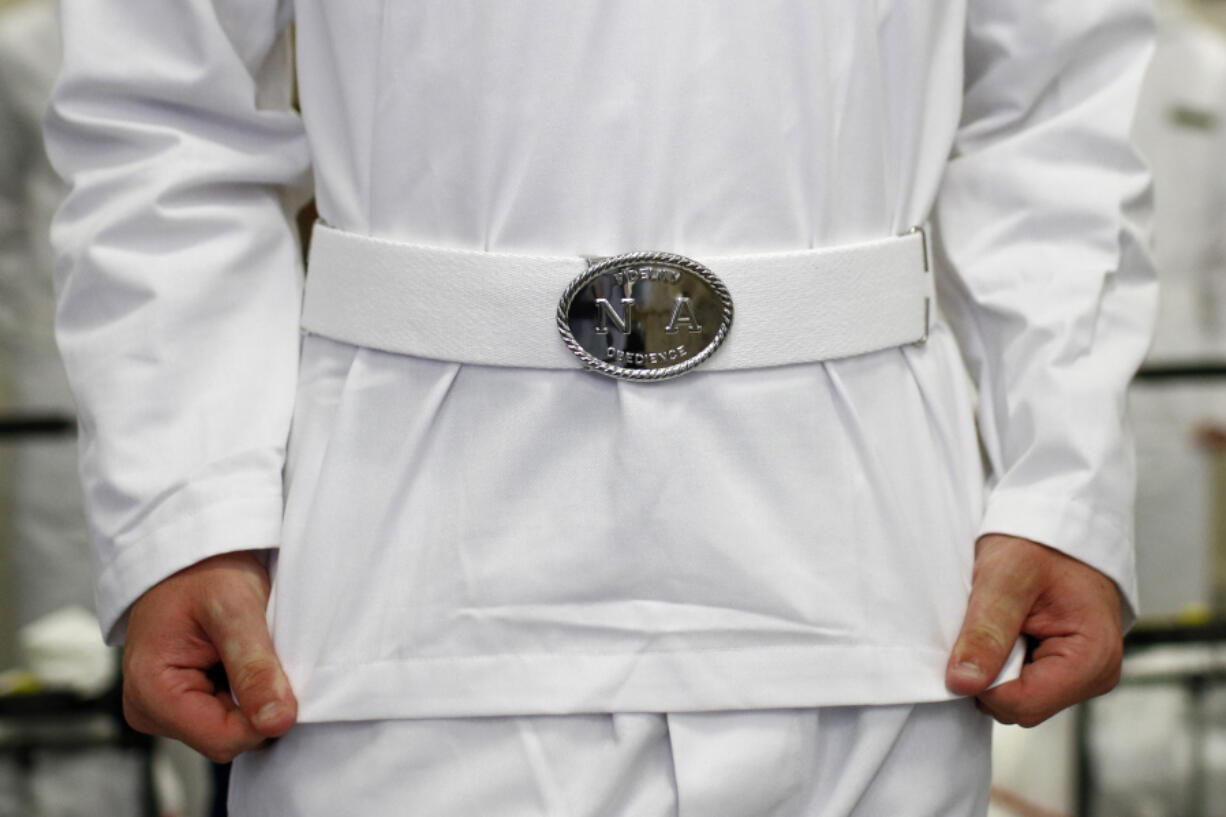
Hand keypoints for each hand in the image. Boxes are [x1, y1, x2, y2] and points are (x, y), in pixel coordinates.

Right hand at [122, 551, 295, 761]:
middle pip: (227, 738)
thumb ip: (254, 669)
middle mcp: (150, 710)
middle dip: (257, 704)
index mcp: (152, 692)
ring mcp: (164, 710)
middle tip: (262, 652)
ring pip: (231, 729)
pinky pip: (227, 716)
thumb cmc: (205, 571)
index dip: (264, 717)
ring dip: (252, 696)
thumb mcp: (235, 611)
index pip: (224, 739)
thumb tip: (277, 723)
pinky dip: (245, 692)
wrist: (190, 554)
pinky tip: (239, 659)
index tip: (282, 675)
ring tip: (246, 650)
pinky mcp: (180, 704)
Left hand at [945, 534, 1122, 726]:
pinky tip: (1008, 629)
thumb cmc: (1038, 544)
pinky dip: (1002, 661)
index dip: (985, 681)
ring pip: (1015, 698)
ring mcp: (1079, 676)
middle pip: (1018, 706)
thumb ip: (986, 633)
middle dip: (990, 672)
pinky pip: (1019, 684)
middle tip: (991, 622)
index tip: (973, 640)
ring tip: (1002, 621)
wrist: (1054, 524)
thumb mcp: (1005, 579)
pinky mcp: (1062, 669)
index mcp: (1092, 658)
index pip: (1023, 704)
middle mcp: (1093, 675)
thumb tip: (962, 683)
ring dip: (994, 666)